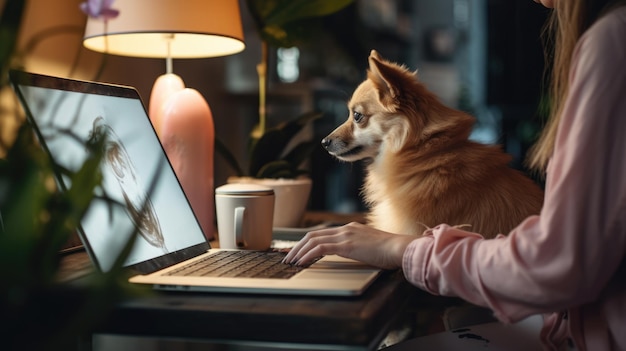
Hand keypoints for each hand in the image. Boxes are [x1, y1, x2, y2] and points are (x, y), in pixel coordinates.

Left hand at [282, 222, 418, 268]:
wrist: (400, 248)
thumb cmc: (390, 251)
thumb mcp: (371, 246)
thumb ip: (360, 247)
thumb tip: (354, 254)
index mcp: (350, 229)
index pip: (322, 233)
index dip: (306, 242)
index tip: (297, 251)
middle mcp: (345, 229)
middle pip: (313, 234)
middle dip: (297, 246)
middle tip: (288, 258)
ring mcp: (345, 235)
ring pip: (313, 240)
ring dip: (299, 251)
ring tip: (291, 262)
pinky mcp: (346, 245)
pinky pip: (321, 248)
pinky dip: (308, 255)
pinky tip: (302, 262)